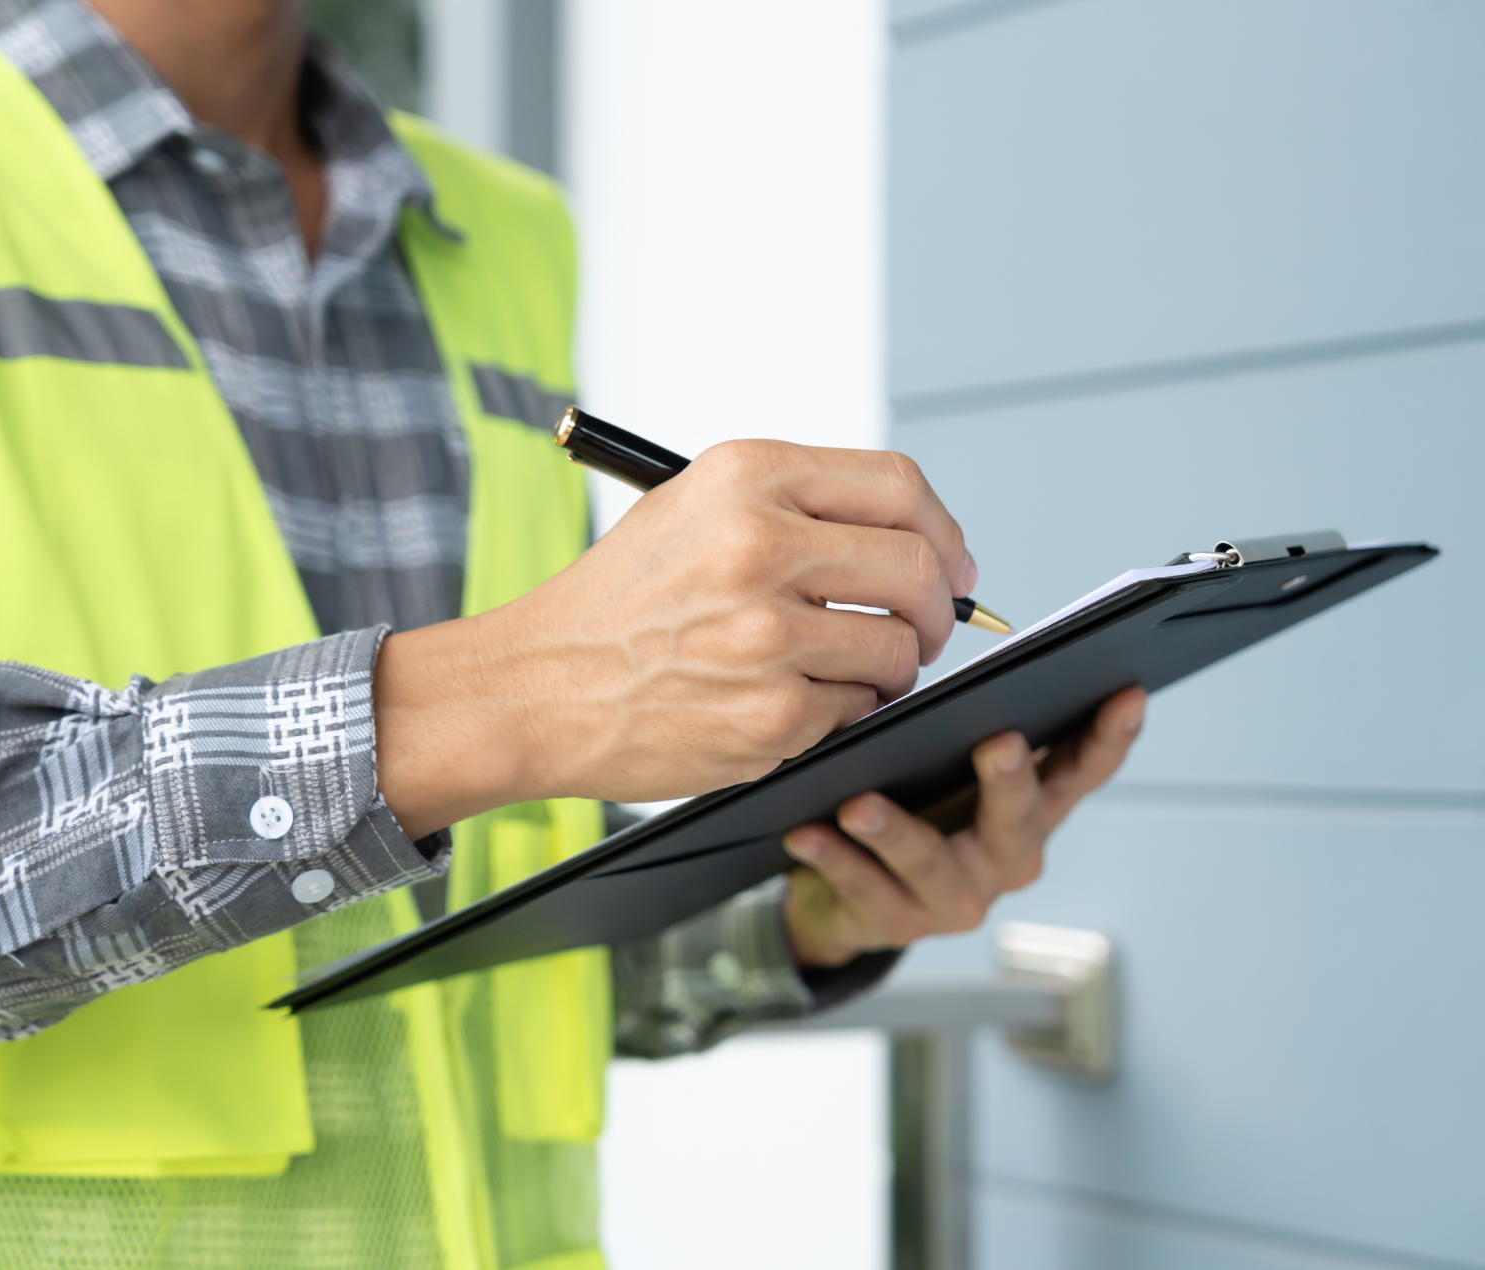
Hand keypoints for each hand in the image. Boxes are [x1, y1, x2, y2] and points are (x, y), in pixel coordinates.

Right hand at [373, 440, 976, 834]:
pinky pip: (856, 710)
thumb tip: (909, 536)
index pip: (899, 485)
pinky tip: (790, 703)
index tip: (949, 563)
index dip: (943, 530)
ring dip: (889, 668)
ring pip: (897, 648)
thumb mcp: (691, 510)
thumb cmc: (615, 604)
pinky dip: (840, 713)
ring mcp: (766, 634)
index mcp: (745, 478)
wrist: (534, 687)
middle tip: (923, 629)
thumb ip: (794, 506)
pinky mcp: (768, 714)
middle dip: (937, 608)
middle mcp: (758, 545)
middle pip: (916, 566)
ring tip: (842, 672)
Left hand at [780, 687, 1146, 967]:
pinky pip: (864, 888)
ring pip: (930, 863)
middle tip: (1000, 742)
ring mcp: (957, 899)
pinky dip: (834, 859)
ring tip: (857, 804)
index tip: (1126, 692)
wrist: (853, 898)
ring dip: (895, 832)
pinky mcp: (900, 924)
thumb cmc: (915, 806)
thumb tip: (973, 667)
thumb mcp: (949, 767)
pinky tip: (806, 832)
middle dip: (1011, 782)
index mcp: (1033, 812)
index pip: (1083, 771)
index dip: (1110, 736)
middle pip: (1018, 822)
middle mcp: (1008, 859)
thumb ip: (968, 727)